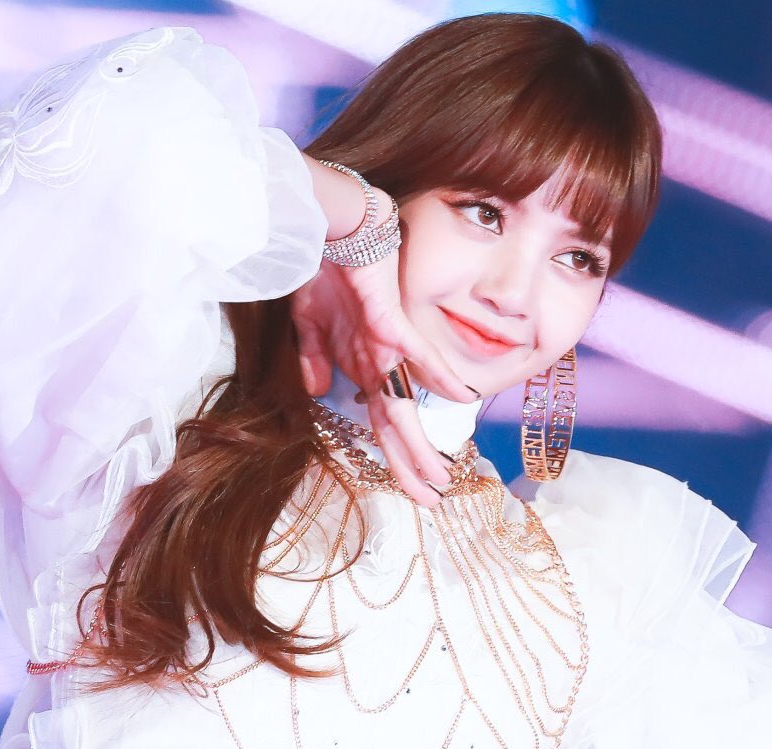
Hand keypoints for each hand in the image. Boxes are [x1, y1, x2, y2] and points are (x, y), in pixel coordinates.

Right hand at [290, 209, 476, 509]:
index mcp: (362, 363)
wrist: (328, 223)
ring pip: (405, 404)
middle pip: (397, 425)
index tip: (411, 488)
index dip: (395, 457)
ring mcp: (385, 343)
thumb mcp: (309, 322)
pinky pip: (416, 353)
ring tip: (441, 479)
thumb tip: (321, 392)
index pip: (381, 421)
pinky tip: (462, 397)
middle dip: (413, 466)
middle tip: (433, 502)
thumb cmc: (323, 267)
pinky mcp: (388, 319)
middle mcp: (378, 360)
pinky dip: (438, 376)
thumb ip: (315, 359)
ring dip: (422, 443)